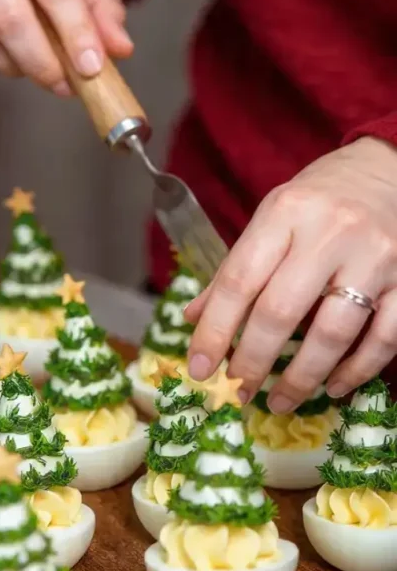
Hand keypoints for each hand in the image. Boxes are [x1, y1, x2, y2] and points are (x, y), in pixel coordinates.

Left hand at [185, 138, 396, 409]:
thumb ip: (235, 269)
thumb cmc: (320, 199)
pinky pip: (385, 338)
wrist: (387, 170)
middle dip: (254, 361)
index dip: (215, 331)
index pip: (239, 280)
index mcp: (285, 212)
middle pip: (281, 311)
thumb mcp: (271, 218)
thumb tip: (193, 321)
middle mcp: (330, 232)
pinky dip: (357, 371)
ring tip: (281, 400)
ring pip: (334, 333)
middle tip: (240, 390)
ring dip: (302, 377)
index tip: (199, 369)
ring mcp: (375, 256)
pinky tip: (333, 386)